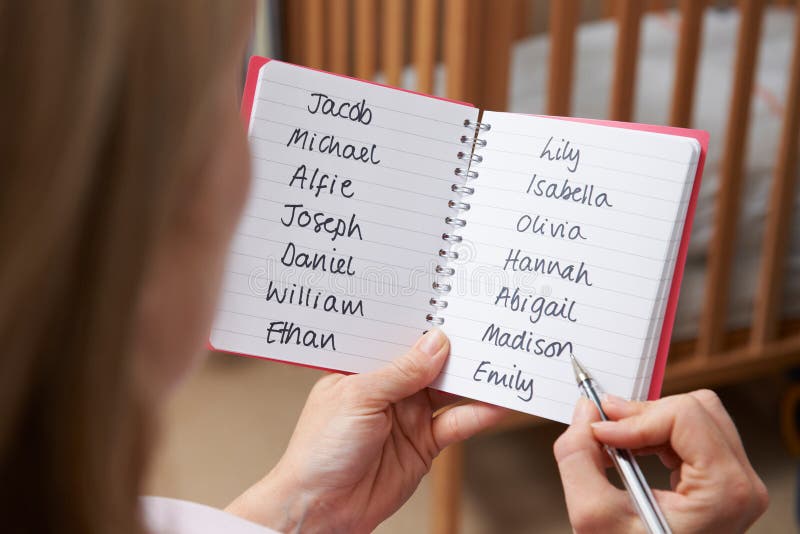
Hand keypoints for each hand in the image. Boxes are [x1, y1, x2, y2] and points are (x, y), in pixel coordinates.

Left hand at [227, 329, 506, 532]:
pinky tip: (495, 404)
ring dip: (471, 380)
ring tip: (498, 363)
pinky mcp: (425, 444)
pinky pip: (456, 423)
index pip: (400, 338)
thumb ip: (401, 372)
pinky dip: (478, 415)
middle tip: (485, 331)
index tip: (452, 304)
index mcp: (364, 369)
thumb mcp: (359, 397)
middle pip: (430, 362)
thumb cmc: (320, 449)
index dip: (424, 323)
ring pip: (448, 390)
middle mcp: (389, 389)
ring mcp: (408, 416)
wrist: (322, 507)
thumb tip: (436, 343)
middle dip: (456, 348)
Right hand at [554, 390, 768, 532]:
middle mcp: (740, 484)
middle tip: (603, 427)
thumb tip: (583, 411)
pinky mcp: (722, 481)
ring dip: (648, 422)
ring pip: (695, 415)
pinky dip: (656, 434)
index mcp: (724, 492)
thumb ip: (578, 457)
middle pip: (695, 408)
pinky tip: (631, 451)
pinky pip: (693, 433)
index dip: (635, 418)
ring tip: (616, 441)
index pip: (684, 417)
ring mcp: (735, 483)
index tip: (599, 432)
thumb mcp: (593, 517)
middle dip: (642, 415)